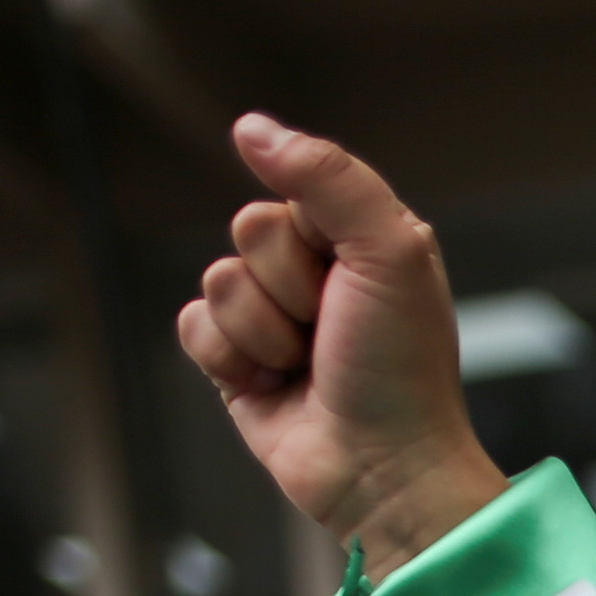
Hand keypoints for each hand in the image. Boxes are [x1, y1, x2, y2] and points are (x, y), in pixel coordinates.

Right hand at [176, 114, 505, 569]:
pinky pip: (193, 327)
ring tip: (308, 366)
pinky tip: (274, 388)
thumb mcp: (389, 251)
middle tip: (332, 330)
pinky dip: (231, 360)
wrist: (383, 468)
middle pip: (248, 230)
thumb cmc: (401, 367)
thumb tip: (250, 127)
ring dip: (264, 331)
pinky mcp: (236, 363)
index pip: (293, 188)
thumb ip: (328, 177)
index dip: (317, 235)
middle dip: (288, 286)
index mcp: (359, 237)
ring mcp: (273, 317)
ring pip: (218, 280)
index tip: (356, 277)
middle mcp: (315, 271)